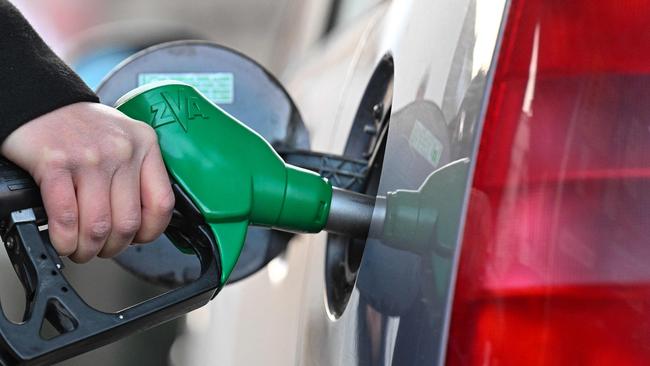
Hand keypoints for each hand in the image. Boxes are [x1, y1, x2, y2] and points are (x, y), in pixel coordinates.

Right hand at [1, 102, 174, 262]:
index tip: (137, 239)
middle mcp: (121, 150)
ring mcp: (89, 157)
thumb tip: (143, 221)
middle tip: (100, 249)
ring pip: (98, 226)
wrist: (37, 100)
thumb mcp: (123, 139)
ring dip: (86, 249)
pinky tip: (62, 240)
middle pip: (127, 222)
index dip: (150, 232)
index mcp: (144, 144)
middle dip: (112, 248)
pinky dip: (64, 238)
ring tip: (79, 248)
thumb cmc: (81, 126)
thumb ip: (138, 172)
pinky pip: (65, 217)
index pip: (162, 203)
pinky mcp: (54, 163)